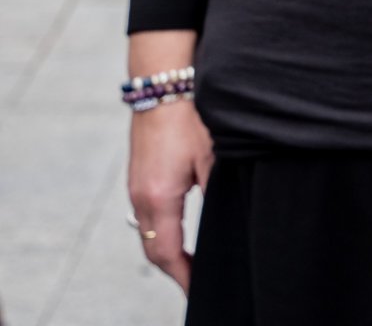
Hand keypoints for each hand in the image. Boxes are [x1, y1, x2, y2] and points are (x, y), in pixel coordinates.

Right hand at [127, 100, 212, 291]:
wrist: (164, 85)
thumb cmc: (192, 116)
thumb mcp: (215, 156)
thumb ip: (219, 192)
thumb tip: (230, 221)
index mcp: (159, 197)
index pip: (167, 252)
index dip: (184, 276)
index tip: (199, 291)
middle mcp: (141, 197)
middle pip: (154, 249)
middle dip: (175, 271)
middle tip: (197, 286)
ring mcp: (136, 187)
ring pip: (149, 234)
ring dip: (167, 253)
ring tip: (191, 267)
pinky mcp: (139, 177)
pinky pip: (147, 218)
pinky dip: (162, 234)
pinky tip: (180, 235)